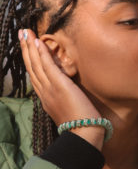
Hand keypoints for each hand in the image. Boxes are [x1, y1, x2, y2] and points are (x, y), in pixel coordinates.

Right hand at [19, 29, 102, 147]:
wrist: (84, 136)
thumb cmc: (82, 126)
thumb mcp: (69, 110)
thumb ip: (65, 100)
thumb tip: (67, 95)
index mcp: (46, 98)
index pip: (36, 75)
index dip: (30, 61)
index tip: (28, 48)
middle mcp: (44, 92)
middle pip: (32, 67)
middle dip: (26, 49)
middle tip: (21, 34)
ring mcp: (50, 89)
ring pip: (36, 64)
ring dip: (30, 47)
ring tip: (25, 33)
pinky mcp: (60, 86)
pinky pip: (48, 66)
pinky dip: (41, 54)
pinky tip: (37, 42)